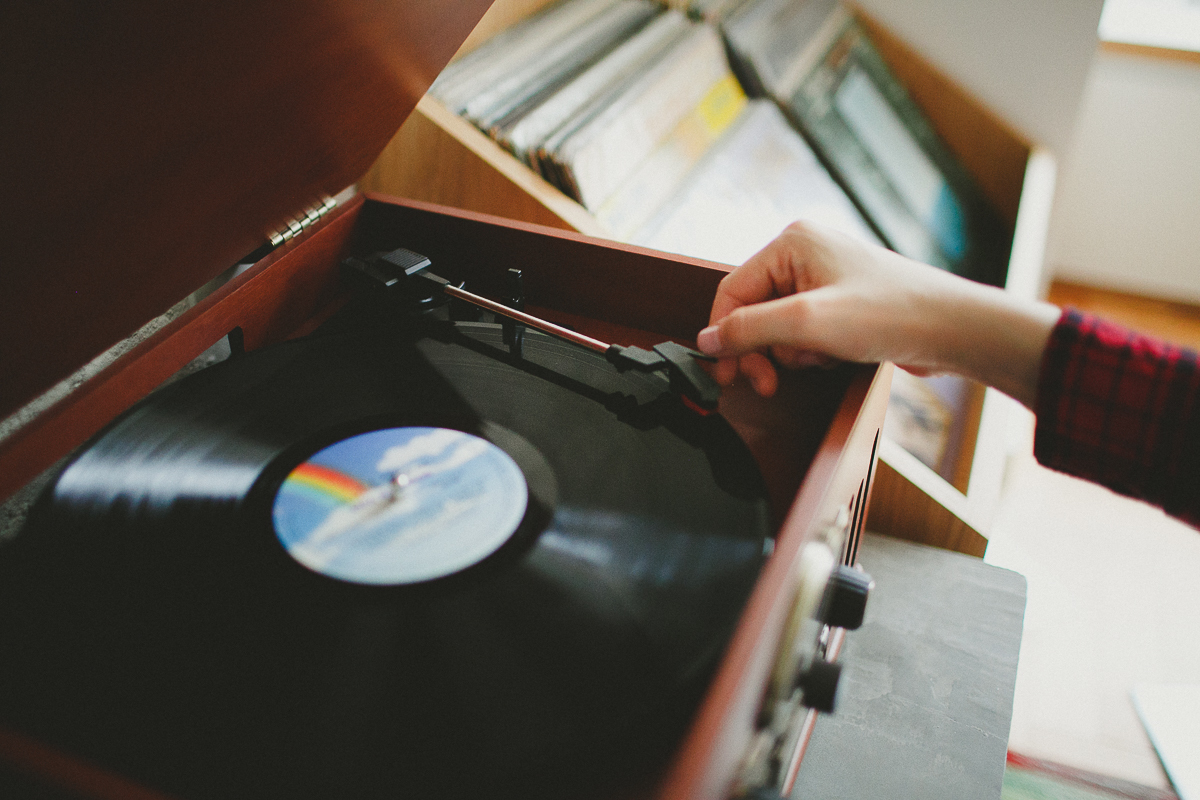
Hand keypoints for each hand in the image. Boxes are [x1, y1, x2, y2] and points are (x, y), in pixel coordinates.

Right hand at [696, 221, 1059, 407]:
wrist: (951, 329)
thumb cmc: (892, 314)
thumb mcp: (807, 323)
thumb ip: (749, 329)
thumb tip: (706, 340)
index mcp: (792, 242)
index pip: (731, 290)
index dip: (724, 334)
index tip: (723, 371)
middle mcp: (804, 253)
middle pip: (751, 310)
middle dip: (759, 349)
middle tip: (764, 383)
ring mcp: (823, 278)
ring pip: (776, 326)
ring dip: (789, 353)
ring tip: (818, 359)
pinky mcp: (839, 302)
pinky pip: (802, 332)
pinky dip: (810, 351)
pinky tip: (833, 356)